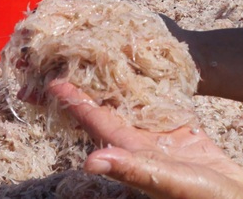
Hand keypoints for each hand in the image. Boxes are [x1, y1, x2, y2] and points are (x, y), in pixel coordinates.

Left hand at [47, 80, 242, 198]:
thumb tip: (90, 161)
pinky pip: (169, 108)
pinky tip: (154, 75)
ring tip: (108, 60)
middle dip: (94, 89)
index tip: (53, 82)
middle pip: (113, 110)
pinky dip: (160, 91)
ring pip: (139, 106)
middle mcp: (144, 145)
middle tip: (76, 61)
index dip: (77, 102)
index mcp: (133, 153)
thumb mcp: (165, 181)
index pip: (98, 122)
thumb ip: (131, 168)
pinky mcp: (189, 136)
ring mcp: (166, 140)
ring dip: (124, 86)